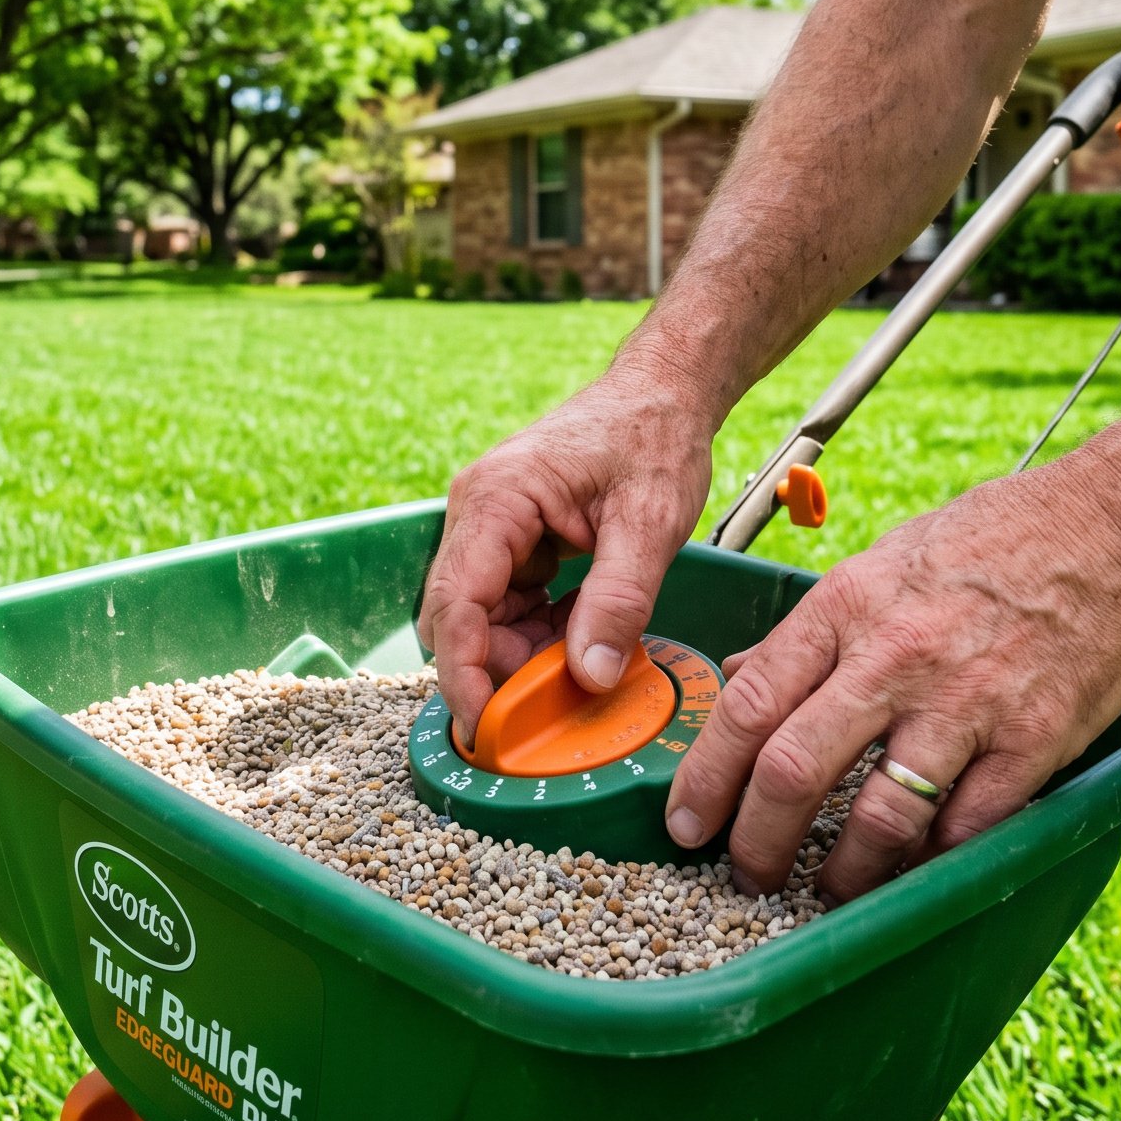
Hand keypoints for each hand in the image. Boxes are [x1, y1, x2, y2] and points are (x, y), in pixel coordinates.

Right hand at [417, 361, 715, 731]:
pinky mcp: (512, 538)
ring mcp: (492, 526)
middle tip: (556, 701)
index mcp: (497, 499)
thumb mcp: (650, 523)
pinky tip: (583, 630)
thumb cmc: (654, 437)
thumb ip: (619, 601)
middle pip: (460, 617)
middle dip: (499, 667)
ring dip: (523, 651)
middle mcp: (479, 511)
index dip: (463, 673)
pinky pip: (508, 603)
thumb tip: (591, 677)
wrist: (664, 393)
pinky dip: (539, 631)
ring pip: (483, 617)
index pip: (455, 603)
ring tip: (583, 660)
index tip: (485, 727)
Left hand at [664, 466, 1120, 900]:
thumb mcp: (881, 562)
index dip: (707, 775)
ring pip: (877, 816)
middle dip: (756, 841)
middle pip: (795, 770)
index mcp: (846, 606)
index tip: (687, 821)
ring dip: (843, 872)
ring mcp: (966, 704)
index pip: (750, 703)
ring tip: (827, 892)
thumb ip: (813, 631)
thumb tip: (742, 678)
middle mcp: (894, 657)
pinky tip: (912, 873)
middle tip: (745, 875)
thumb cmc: (995, 539)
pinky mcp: (1030, 743)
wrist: (1115, 530)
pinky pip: (965, 827)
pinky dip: (931, 862)